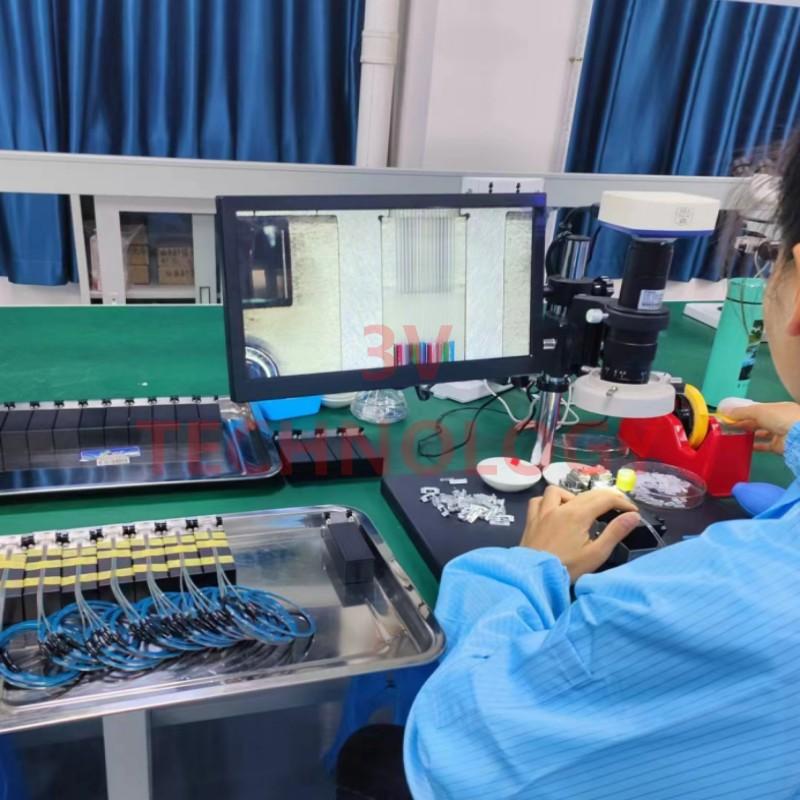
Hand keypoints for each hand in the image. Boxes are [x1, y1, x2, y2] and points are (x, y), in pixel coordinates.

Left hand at [521, 486, 640, 581]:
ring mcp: (542, 512)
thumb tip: (633, 516)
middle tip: (617, 509)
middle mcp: (559, 507)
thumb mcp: (596, 554)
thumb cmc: (567, 568)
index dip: (622, 502)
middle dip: (605, 498)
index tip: (633, 511)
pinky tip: (555, 511)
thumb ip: (615, 532)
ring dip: (574, 496)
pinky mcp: (531, 520)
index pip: (605, 499)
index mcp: (577, 514)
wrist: (533, 577)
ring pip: (558, 491)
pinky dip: (549, 502)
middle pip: (586, 494)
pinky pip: (539, 501)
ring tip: (582, 510)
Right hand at [726, 401, 799, 454]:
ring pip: (761, 433)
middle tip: (729, 426)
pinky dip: (755, 446)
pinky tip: (744, 446)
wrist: (798, 436)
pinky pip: (765, 445)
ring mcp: (780, 433)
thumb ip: (741, 412)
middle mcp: (780, 420)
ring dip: (749, 434)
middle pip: (759, 421)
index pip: (759, 409)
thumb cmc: (779, 418)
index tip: (731, 416)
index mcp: (778, 408)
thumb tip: (725, 412)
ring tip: (734, 436)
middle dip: (744, 423)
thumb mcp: (758, 410)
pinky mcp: (779, 446)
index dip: (745, 412)